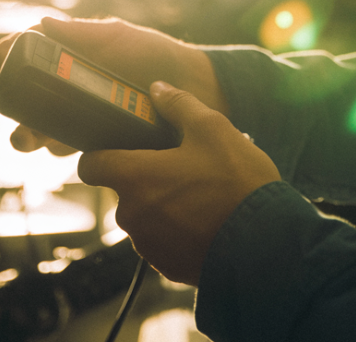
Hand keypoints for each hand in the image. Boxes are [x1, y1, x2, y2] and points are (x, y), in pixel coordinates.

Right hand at [9, 17, 227, 155]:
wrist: (195, 87)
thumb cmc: (157, 55)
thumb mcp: (119, 38)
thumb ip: (82, 34)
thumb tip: (44, 23)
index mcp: (69, 59)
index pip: (27, 58)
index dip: (8, 58)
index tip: (2, 61)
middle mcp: (69, 91)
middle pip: (25, 102)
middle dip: (13, 108)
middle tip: (15, 113)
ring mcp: (82, 119)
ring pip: (42, 131)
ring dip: (31, 135)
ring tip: (35, 137)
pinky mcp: (99, 143)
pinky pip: (72, 150)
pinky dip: (63, 148)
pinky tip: (67, 145)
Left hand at [77, 81, 280, 285]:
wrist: (266, 245)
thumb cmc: (237, 184)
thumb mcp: (213, 129)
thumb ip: (179, 105)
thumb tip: (158, 89)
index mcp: (134, 178)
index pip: (89, 165)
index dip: (100, 154)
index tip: (120, 148)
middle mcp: (131, 215)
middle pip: (123, 189)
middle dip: (146, 178)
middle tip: (182, 167)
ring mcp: (147, 245)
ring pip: (144, 216)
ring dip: (163, 205)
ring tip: (202, 195)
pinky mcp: (165, 266)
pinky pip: (162, 240)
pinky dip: (177, 230)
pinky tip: (206, 220)